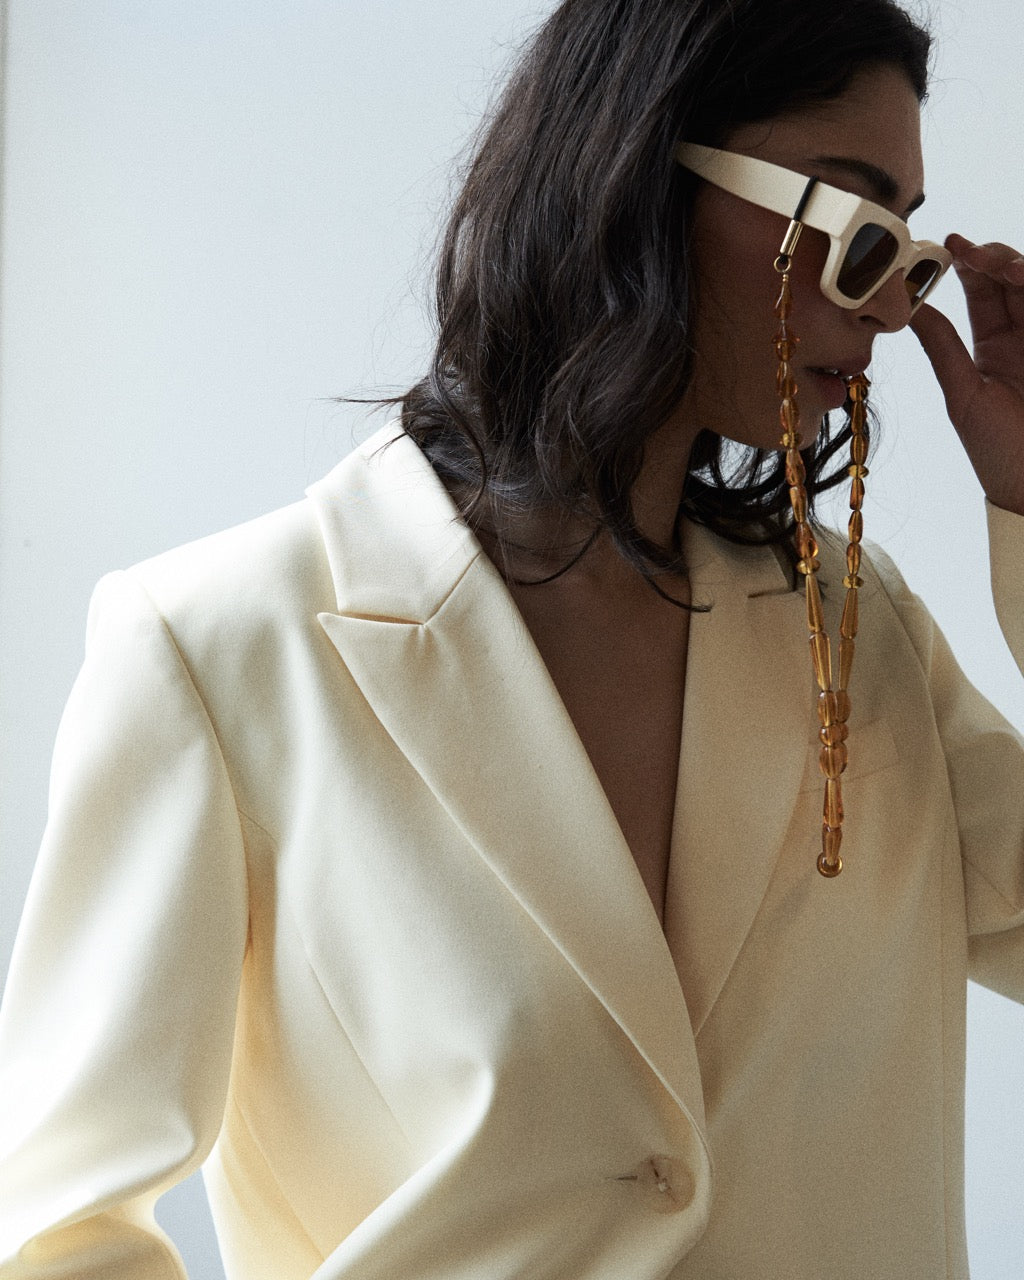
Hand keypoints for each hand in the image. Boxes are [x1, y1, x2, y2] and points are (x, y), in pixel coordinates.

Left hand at [910, 232, 1023, 514]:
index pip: (983, 289)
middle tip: (971, 251)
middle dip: (995, 257)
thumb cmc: (997, 451)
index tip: (948, 244)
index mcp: (995, 343)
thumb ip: (944, 348)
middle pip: (1014, 278)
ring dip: (1022, 270)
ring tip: (1002, 267)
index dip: (969, 262)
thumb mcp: (964, 395)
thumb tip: (910, 310)